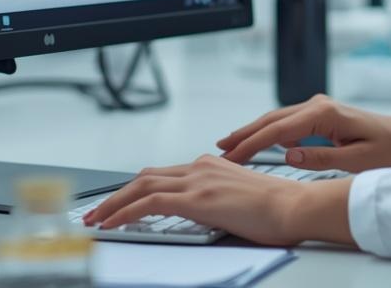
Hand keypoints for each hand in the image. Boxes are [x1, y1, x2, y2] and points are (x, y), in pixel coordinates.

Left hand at [83, 154, 353, 246]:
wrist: (296, 207)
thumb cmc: (278, 209)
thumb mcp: (241, 198)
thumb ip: (218, 199)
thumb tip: (207, 212)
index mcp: (211, 166)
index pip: (163, 175)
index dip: (136, 189)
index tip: (120, 203)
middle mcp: (201, 167)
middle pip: (145, 177)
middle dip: (116, 195)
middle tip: (96, 211)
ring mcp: (198, 181)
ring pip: (141, 187)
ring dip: (112, 204)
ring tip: (95, 220)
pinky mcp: (197, 199)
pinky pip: (149, 204)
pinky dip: (124, 213)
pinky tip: (113, 224)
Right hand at [216, 94, 390, 171]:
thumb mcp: (357, 161)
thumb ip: (321, 158)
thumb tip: (288, 154)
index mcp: (325, 114)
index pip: (277, 130)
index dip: (250, 145)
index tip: (230, 157)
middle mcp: (319, 104)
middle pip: (271, 119)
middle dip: (244, 134)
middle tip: (218, 150)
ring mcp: (320, 107)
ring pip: (278, 118)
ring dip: (254, 131)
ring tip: (230, 146)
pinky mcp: (323, 114)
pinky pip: (288, 122)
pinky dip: (270, 131)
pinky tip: (259, 142)